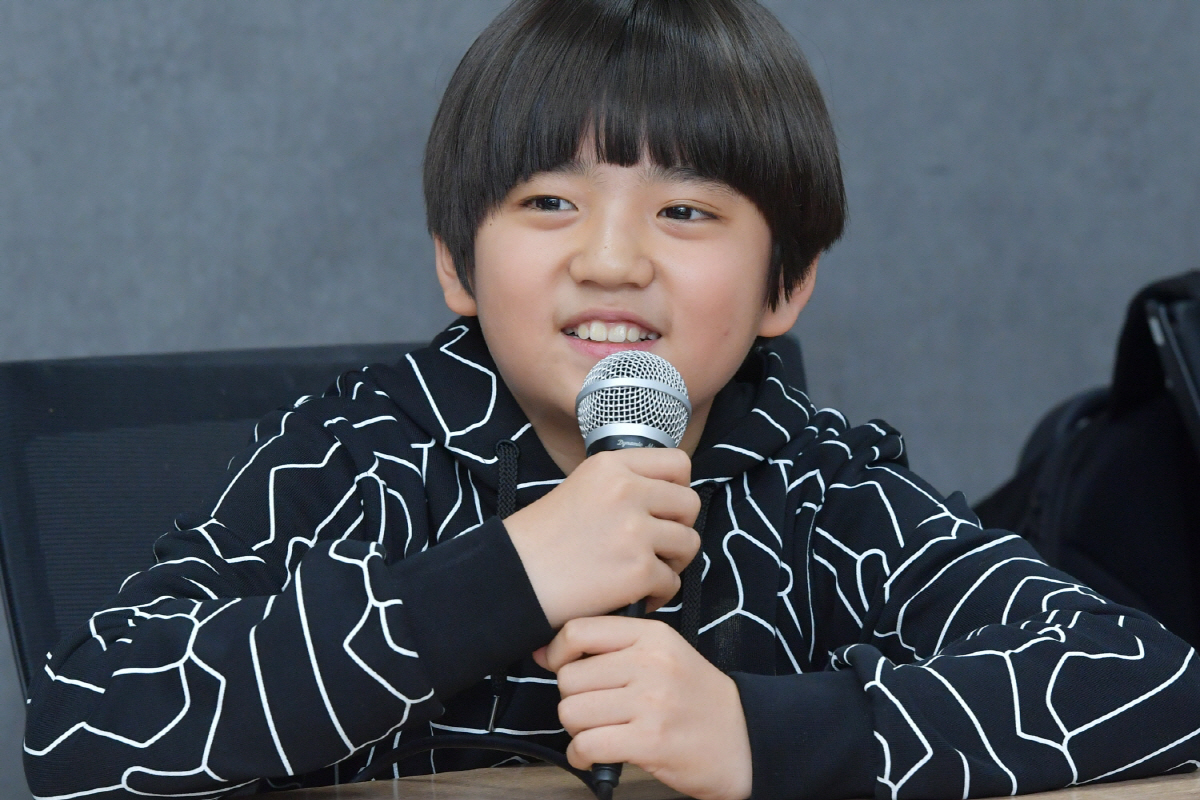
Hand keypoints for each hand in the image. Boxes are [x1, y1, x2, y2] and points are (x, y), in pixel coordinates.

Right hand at [504, 448, 700, 627]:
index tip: (663, 508)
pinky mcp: (637, 571)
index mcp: (611, 466)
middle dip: (678, 527)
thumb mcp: (581, 487)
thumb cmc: (542, 540)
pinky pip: (672, 583)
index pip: (678, 463)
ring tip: (643, 572)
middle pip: (690, 504)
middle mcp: (627, 491)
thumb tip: (668, 494)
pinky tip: (631, 596)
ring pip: (689, 544)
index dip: (677, 488)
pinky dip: (656, 595)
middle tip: (655, 546)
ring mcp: (634, 531)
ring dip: (671, 563)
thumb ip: (623, 484)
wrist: (512, 579)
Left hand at [534, 617, 752, 799]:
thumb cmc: (696, 699)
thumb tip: (545, 652)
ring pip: (572, 712)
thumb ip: (614, 648)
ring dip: (576, 729)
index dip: (557, 653)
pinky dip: (581, 755)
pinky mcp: (650, 741)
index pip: (579, 631)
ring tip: (597, 732)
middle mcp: (651, 663)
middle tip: (593, 710)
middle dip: (572, 699)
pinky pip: (587, 745)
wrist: (745, 739)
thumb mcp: (665, 654)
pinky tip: (593, 755)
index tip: (559, 668)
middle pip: (569, 677)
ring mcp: (651, 702)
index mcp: (652, 635)